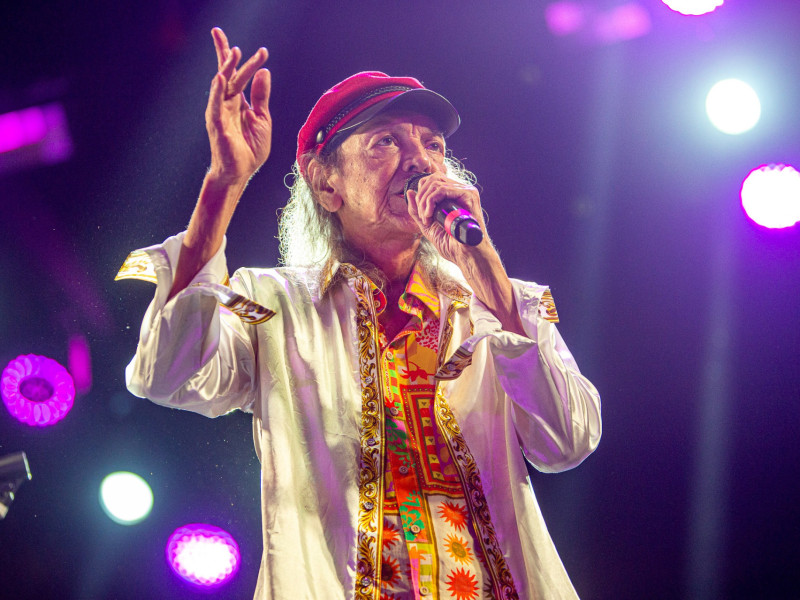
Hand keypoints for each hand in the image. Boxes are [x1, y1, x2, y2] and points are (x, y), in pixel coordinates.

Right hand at [206, 27, 271, 182]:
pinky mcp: (217, 124)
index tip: (263, 51)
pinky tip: (221, 78)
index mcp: (238, 102)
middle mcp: (226, 103)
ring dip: (227, 68)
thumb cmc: (249, 149)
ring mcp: (220, 112)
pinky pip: (215, 104)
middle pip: (226, 73)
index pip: (238, 76)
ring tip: (233, 52)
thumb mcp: (262, 119)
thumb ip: (262, 96)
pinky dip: (217, 91)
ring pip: (222, 85)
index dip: (247, 62)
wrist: (240, 172)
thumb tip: (264, 71)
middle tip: (218, 32)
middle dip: (225, 54)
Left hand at [405, 172, 489, 265]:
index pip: (431, 181)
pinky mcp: (469, 194)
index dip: (420, 195)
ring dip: (424, 202)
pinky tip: (431, 215)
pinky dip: (431, 202)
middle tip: (423, 217)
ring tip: (427, 219)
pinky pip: (442, 189)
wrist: (466, 255)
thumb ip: (417, 210)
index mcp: (453, 195)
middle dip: (421, 198)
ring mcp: (466, 191)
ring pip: (435, 183)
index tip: (422, 215)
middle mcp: (460, 190)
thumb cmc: (452, 244)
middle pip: (432, 179)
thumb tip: (409, 192)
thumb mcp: (428, 226)